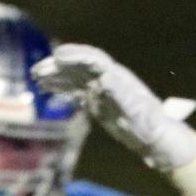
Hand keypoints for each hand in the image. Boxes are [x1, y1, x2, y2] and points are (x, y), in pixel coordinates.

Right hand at [32, 44, 195, 171]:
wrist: (158, 140)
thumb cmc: (152, 128)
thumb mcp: (139, 113)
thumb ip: (123, 95)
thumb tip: (105, 78)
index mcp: (119, 78)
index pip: (93, 60)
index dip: (75, 55)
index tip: (57, 56)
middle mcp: (109, 80)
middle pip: (80, 67)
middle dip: (59, 66)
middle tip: (38, 70)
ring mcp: (103, 92)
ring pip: (75, 78)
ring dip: (57, 76)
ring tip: (37, 77)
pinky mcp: (99, 104)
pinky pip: (77, 92)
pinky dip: (62, 89)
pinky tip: (48, 90)